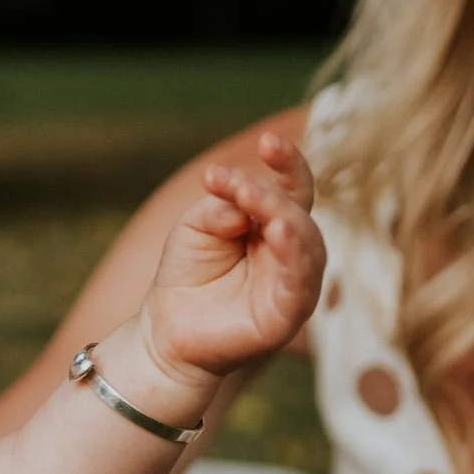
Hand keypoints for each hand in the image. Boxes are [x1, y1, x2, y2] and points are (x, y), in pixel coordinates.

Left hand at [138, 132, 324, 382]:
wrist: (166, 331)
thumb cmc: (186, 274)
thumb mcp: (194, 227)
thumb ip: (218, 208)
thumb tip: (243, 206)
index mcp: (274, 223)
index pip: (293, 187)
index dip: (287, 163)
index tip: (268, 142)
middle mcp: (292, 250)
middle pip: (297, 212)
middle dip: (269, 195)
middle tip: (236, 187)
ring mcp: (294, 282)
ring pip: (306, 244)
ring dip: (284, 218)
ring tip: (256, 203)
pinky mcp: (289, 313)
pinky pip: (301, 283)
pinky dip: (294, 257)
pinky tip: (278, 234)